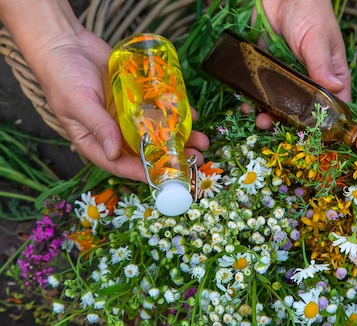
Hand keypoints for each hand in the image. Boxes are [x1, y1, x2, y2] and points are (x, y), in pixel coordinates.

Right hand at [30, 28, 208, 181]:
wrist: (65, 43)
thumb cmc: (62, 76)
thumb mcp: (78, 104)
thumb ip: (99, 127)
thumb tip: (114, 155)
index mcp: (95, 142)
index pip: (122, 165)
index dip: (145, 172)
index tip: (168, 177)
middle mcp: (114, 132)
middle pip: (146, 151)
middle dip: (172, 157)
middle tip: (196, 159)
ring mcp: (127, 115)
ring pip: (157, 132)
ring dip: (180, 137)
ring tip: (203, 141)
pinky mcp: (137, 98)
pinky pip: (159, 109)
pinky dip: (175, 113)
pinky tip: (192, 116)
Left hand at [245, 0, 351, 128]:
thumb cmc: (309, 8)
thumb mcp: (317, 37)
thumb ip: (322, 65)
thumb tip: (335, 89)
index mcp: (330, 73)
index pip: (334, 105)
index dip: (325, 123)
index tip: (313, 139)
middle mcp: (310, 77)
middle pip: (303, 109)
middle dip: (289, 122)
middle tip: (274, 128)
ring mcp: (288, 72)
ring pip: (280, 101)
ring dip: (268, 113)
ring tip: (257, 119)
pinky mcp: (268, 64)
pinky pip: (261, 86)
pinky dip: (254, 97)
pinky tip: (245, 104)